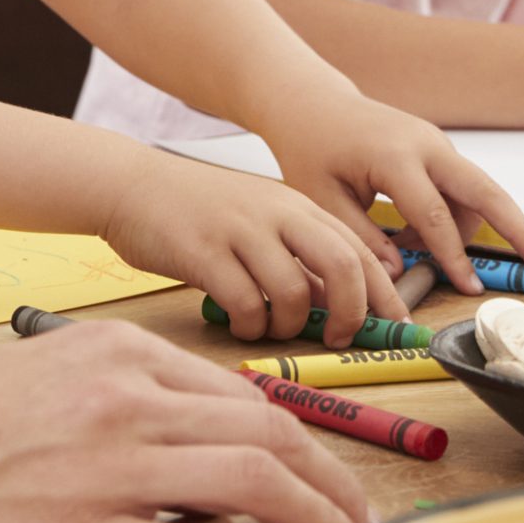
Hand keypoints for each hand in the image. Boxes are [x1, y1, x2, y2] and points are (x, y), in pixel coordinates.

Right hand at [0, 321, 370, 522]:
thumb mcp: (35, 389)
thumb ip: (115, 404)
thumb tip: (193, 448)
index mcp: (108, 354)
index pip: (237, 394)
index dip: (296, 440)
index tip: (319, 473)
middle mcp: (121, 400)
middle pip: (266, 436)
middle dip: (328, 484)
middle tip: (353, 519)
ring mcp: (108, 470)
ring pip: (256, 489)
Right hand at [95, 147, 401, 347]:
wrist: (129, 184)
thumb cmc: (194, 208)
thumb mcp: (257, 216)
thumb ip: (296, 250)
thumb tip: (336, 304)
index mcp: (295, 205)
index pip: (360, 250)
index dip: (385, 294)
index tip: (394, 326)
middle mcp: (275, 213)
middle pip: (343, 266)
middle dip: (353, 313)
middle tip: (340, 338)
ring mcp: (239, 231)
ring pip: (295, 292)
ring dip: (291, 326)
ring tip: (273, 327)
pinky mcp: (203, 252)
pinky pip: (246, 304)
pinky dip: (251, 325)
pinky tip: (240, 322)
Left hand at [261, 96, 523, 298]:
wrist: (315, 105)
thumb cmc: (312, 150)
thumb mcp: (321, 198)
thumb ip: (360, 237)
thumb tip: (397, 274)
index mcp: (394, 156)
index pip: (434, 213)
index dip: (451, 255)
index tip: (469, 288)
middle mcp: (427, 144)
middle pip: (485, 189)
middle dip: (518, 227)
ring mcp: (437, 143)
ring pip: (476, 193)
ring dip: (466, 231)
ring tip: (417, 253)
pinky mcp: (439, 149)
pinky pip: (462, 188)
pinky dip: (454, 217)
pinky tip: (419, 237)